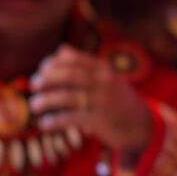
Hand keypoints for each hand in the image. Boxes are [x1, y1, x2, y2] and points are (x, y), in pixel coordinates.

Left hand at [31, 48, 154, 159]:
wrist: (143, 126)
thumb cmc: (119, 101)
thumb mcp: (108, 78)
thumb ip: (86, 65)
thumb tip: (61, 49)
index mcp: (103, 69)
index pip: (73, 59)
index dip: (53, 63)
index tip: (42, 69)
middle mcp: (103, 82)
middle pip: (68, 76)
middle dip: (47, 79)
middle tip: (34, 85)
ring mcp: (102, 101)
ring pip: (66, 97)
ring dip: (46, 101)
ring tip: (34, 106)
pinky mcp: (100, 121)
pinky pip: (71, 118)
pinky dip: (54, 121)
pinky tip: (44, 124)